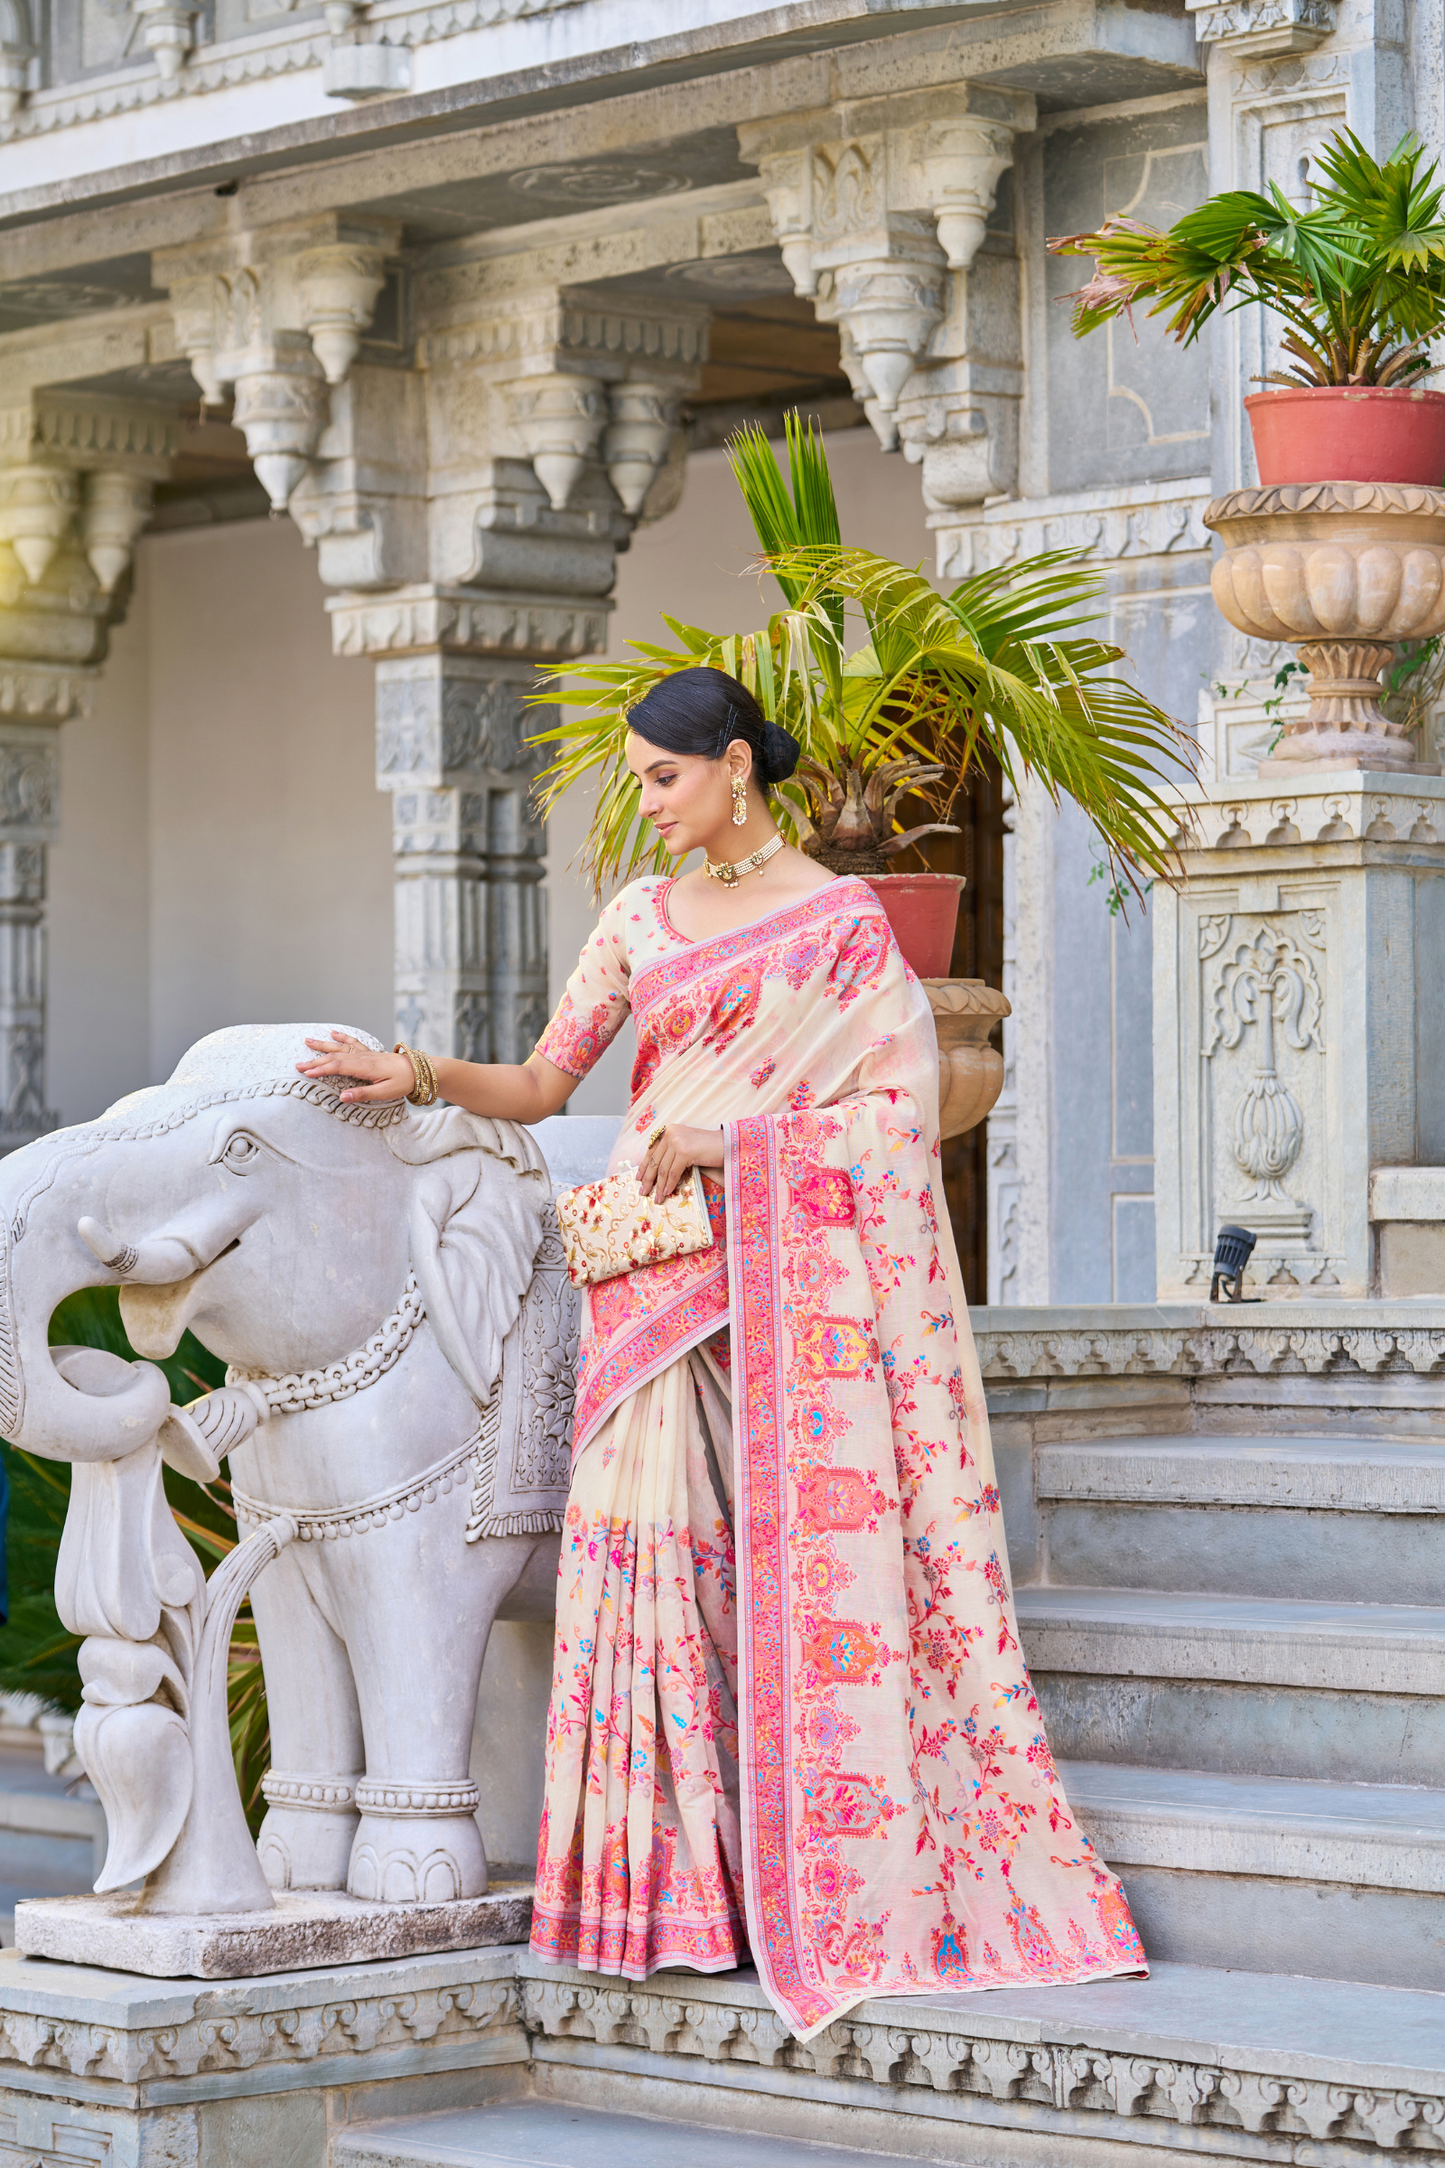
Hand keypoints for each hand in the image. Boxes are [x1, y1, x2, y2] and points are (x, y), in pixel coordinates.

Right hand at [297, 1032, 415, 1104]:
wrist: (419, 1070)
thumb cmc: (404, 1082)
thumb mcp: (385, 1093)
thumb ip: (363, 1094)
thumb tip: (342, 1097)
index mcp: (365, 1067)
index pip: (338, 1067)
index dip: (321, 1070)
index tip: (306, 1073)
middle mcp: (363, 1057)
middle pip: (335, 1057)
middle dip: (315, 1061)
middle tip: (298, 1065)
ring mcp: (366, 1053)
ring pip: (340, 1048)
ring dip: (323, 1046)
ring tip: (307, 1041)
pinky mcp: (370, 1053)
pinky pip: (353, 1043)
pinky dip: (342, 1038)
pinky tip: (333, 1034)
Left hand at [639, 1122, 723, 1200]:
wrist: (728, 1145)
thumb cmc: (710, 1148)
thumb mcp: (686, 1146)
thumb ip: (672, 1152)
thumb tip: (657, 1172)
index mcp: (669, 1130)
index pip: (652, 1150)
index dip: (644, 1165)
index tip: (639, 1178)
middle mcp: (671, 1133)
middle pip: (655, 1160)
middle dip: (648, 1178)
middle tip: (643, 1192)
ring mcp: (677, 1141)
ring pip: (663, 1168)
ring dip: (659, 1185)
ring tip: (657, 1198)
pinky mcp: (684, 1151)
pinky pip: (673, 1173)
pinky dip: (669, 1184)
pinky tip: (667, 1193)